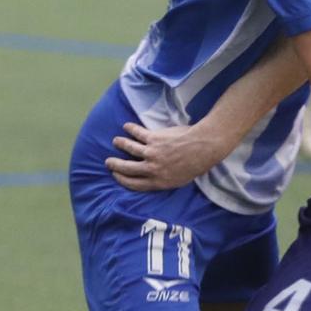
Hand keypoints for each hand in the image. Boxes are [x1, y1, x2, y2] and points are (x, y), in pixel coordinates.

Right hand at [107, 122, 223, 191]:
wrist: (202, 148)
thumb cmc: (196, 165)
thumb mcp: (180, 180)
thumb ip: (165, 180)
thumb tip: (156, 178)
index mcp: (158, 182)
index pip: (134, 184)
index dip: (123, 180)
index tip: (116, 176)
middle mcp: (151, 169)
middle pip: (127, 168)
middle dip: (115, 165)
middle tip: (109, 162)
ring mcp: (151, 153)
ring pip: (129, 148)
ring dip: (121, 144)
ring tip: (116, 141)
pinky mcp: (153, 139)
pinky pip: (138, 133)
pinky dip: (131, 129)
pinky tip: (126, 126)